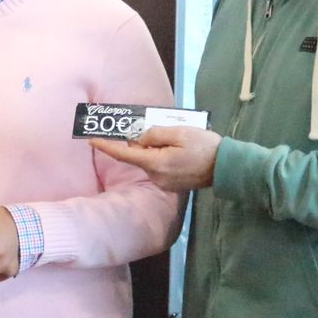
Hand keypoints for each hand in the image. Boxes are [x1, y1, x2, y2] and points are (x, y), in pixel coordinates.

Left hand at [94, 125, 221, 191]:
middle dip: (145, 143)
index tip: (91, 140)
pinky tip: (181, 152)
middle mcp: (156, 177)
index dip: (106, 146)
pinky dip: (163, 158)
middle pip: (139, 156)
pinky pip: (159, 168)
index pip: (124, 155)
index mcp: (155, 164)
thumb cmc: (204, 147)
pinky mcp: (171, 185)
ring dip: (156, 150)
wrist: (226, 167)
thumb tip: (139, 139)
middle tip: (167, 133)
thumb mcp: (178, 132)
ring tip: (180, 143)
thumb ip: (154, 134)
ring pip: (149, 161)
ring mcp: (163, 183)